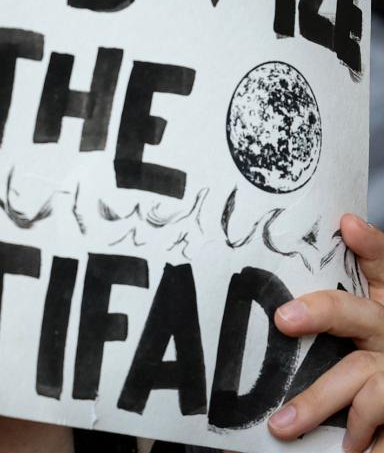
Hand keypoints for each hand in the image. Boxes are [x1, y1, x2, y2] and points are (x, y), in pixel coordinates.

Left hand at [268, 214, 383, 451]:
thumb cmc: (375, 342)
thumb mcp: (366, 310)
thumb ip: (338, 293)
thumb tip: (311, 246)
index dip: (371, 244)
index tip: (348, 224)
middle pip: (358, 316)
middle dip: (322, 314)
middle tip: (284, 318)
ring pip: (363, 386)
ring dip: (318, 403)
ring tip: (280, 425)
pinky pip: (380, 430)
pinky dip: (363, 445)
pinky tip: (343, 452)